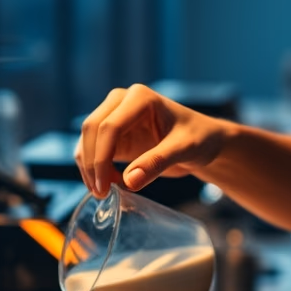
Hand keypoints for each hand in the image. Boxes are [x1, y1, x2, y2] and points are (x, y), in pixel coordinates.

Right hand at [77, 84, 229, 197]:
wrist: (203, 140)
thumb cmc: (199, 138)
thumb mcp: (185, 149)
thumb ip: (157, 162)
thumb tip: (129, 181)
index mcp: (140, 97)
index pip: (109, 126)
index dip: (101, 158)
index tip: (104, 186)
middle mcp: (122, 101)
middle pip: (91, 130)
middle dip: (91, 164)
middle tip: (101, 193)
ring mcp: (114, 115)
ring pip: (87, 140)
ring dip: (89, 167)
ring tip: (105, 192)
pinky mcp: (112, 133)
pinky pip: (92, 150)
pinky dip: (93, 168)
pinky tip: (110, 184)